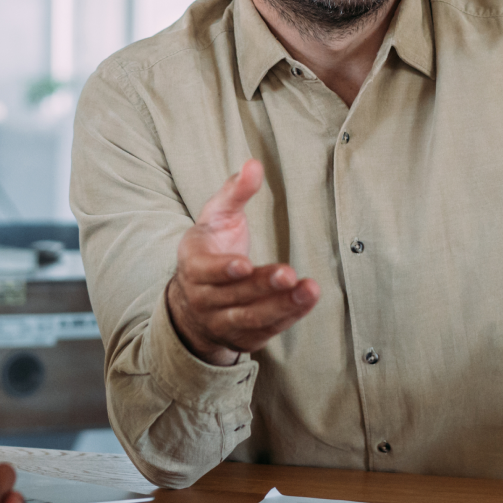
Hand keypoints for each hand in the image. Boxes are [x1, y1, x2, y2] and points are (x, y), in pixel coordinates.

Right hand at [166, 159, 319, 365]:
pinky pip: (266, 331)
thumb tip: (254, 164)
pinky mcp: (242, 338)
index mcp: (193, 266)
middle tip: (288, 274)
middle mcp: (203, 299)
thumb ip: (236, 191)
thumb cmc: (211, 247)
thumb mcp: (216, 216)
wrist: (194, 300)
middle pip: (234, 296)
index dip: (223, 270)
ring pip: (251, 318)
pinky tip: (307, 301)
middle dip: (262, 286)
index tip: (244, 264)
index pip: (205, 271)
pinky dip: (288, 318)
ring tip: (309, 289)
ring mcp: (221, 322)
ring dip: (281, 306)